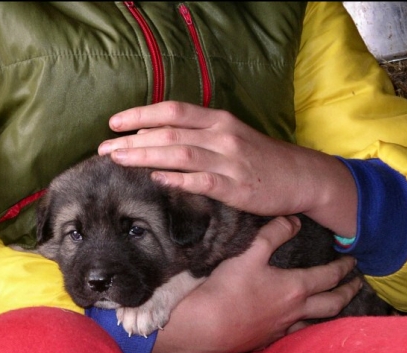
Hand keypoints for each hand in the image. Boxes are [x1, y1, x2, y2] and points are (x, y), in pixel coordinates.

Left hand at [99, 101, 357, 236]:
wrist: (301, 176)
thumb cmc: (261, 157)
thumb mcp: (231, 136)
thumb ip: (198, 134)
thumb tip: (158, 136)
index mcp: (218, 120)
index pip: (173, 110)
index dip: (141, 115)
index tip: (115, 122)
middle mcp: (221, 136)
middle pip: (169, 133)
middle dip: (133, 140)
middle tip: (105, 148)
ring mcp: (229, 161)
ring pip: (179, 154)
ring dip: (146, 156)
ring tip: (120, 160)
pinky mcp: (236, 186)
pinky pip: (202, 181)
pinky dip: (178, 179)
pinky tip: (158, 179)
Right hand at [151, 216, 361, 352]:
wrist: (205, 325)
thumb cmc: (228, 287)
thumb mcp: (250, 252)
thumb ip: (274, 233)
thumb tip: (294, 221)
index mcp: (295, 288)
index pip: (328, 276)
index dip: (343, 267)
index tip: (353, 261)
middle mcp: (294, 312)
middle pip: (331, 304)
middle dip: (347, 293)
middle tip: (356, 285)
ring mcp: (281, 329)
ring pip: (314, 323)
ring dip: (328, 313)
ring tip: (332, 306)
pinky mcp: (265, 341)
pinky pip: (292, 334)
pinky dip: (301, 327)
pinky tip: (294, 324)